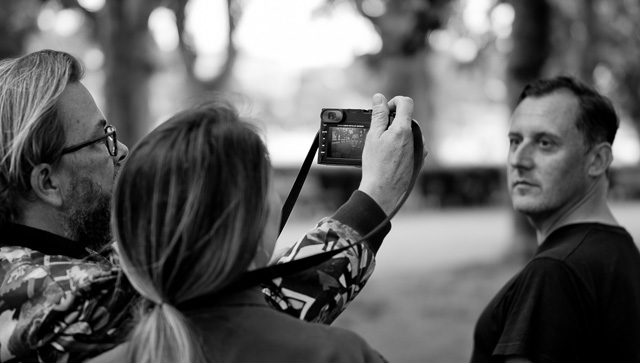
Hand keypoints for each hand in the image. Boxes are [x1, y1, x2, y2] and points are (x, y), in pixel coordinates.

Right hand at [358, 93, 424, 214]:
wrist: (384, 191)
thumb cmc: (376, 166)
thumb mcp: (373, 136)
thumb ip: (378, 115)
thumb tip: (380, 98)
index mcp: (404, 129)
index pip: (406, 102)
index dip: (394, 102)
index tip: (385, 110)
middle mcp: (416, 137)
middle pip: (406, 119)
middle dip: (393, 122)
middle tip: (379, 134)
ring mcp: (420, 149)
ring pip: (409, 134)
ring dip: (397, 135)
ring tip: (384, 150)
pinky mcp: (420, 160)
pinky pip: (412, 146)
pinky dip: (402, 147)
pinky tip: (391, 158)